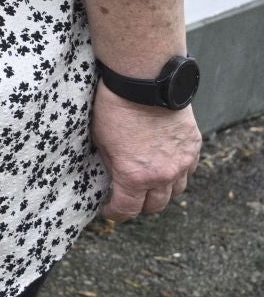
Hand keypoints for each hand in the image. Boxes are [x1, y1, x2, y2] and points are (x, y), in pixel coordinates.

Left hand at [91, 85, 200, 219]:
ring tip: (149, 186)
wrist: (145, 82)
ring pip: (176, 191)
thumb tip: (115, 176)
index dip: (116, 214)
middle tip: (129, 199)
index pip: (127, 209)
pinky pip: (188, 171)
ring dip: (162, 192)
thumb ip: (112, 165)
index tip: (110, 211)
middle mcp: (162, 175)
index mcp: (134, 176)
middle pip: (155, 205)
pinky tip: (167, 167)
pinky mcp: (193, 147)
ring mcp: (182, 162)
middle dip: (140, 206)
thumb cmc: (116, 108)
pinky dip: (178, 174)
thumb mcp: (101, 141)